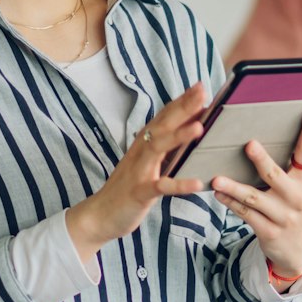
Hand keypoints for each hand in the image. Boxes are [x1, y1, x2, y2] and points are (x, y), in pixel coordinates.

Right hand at [68, 84, 208, 260]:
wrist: (99, 214)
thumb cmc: (128, 187)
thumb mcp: (147, 163)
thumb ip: (165, 147)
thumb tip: (190, 130)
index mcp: (143, 144)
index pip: (164, 116)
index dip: (181, 101)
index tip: (200, 86)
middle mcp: (140, 152)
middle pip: (162, 124)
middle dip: (182, 108)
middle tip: (202, 92)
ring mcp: (138, 171)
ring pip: (158, 148)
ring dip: (178, 136)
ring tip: (200, 128)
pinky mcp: (139, 193)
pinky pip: (159, 187)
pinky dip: (178, 185)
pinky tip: (196, 183)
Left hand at [212, 106, 301, 281]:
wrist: (298, 249)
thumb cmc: (291, 208)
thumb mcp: (296, 188)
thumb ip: (284, 167)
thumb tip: (257, 136)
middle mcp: (296, 197)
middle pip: (275, 176)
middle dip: (262, 161)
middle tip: (250, 145)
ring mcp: (282, 216)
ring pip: (254, 198)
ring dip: (234, 187)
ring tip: (218, 179)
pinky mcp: (268, 231)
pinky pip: (245, 214)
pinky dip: (230, 203)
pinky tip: (218, 194)